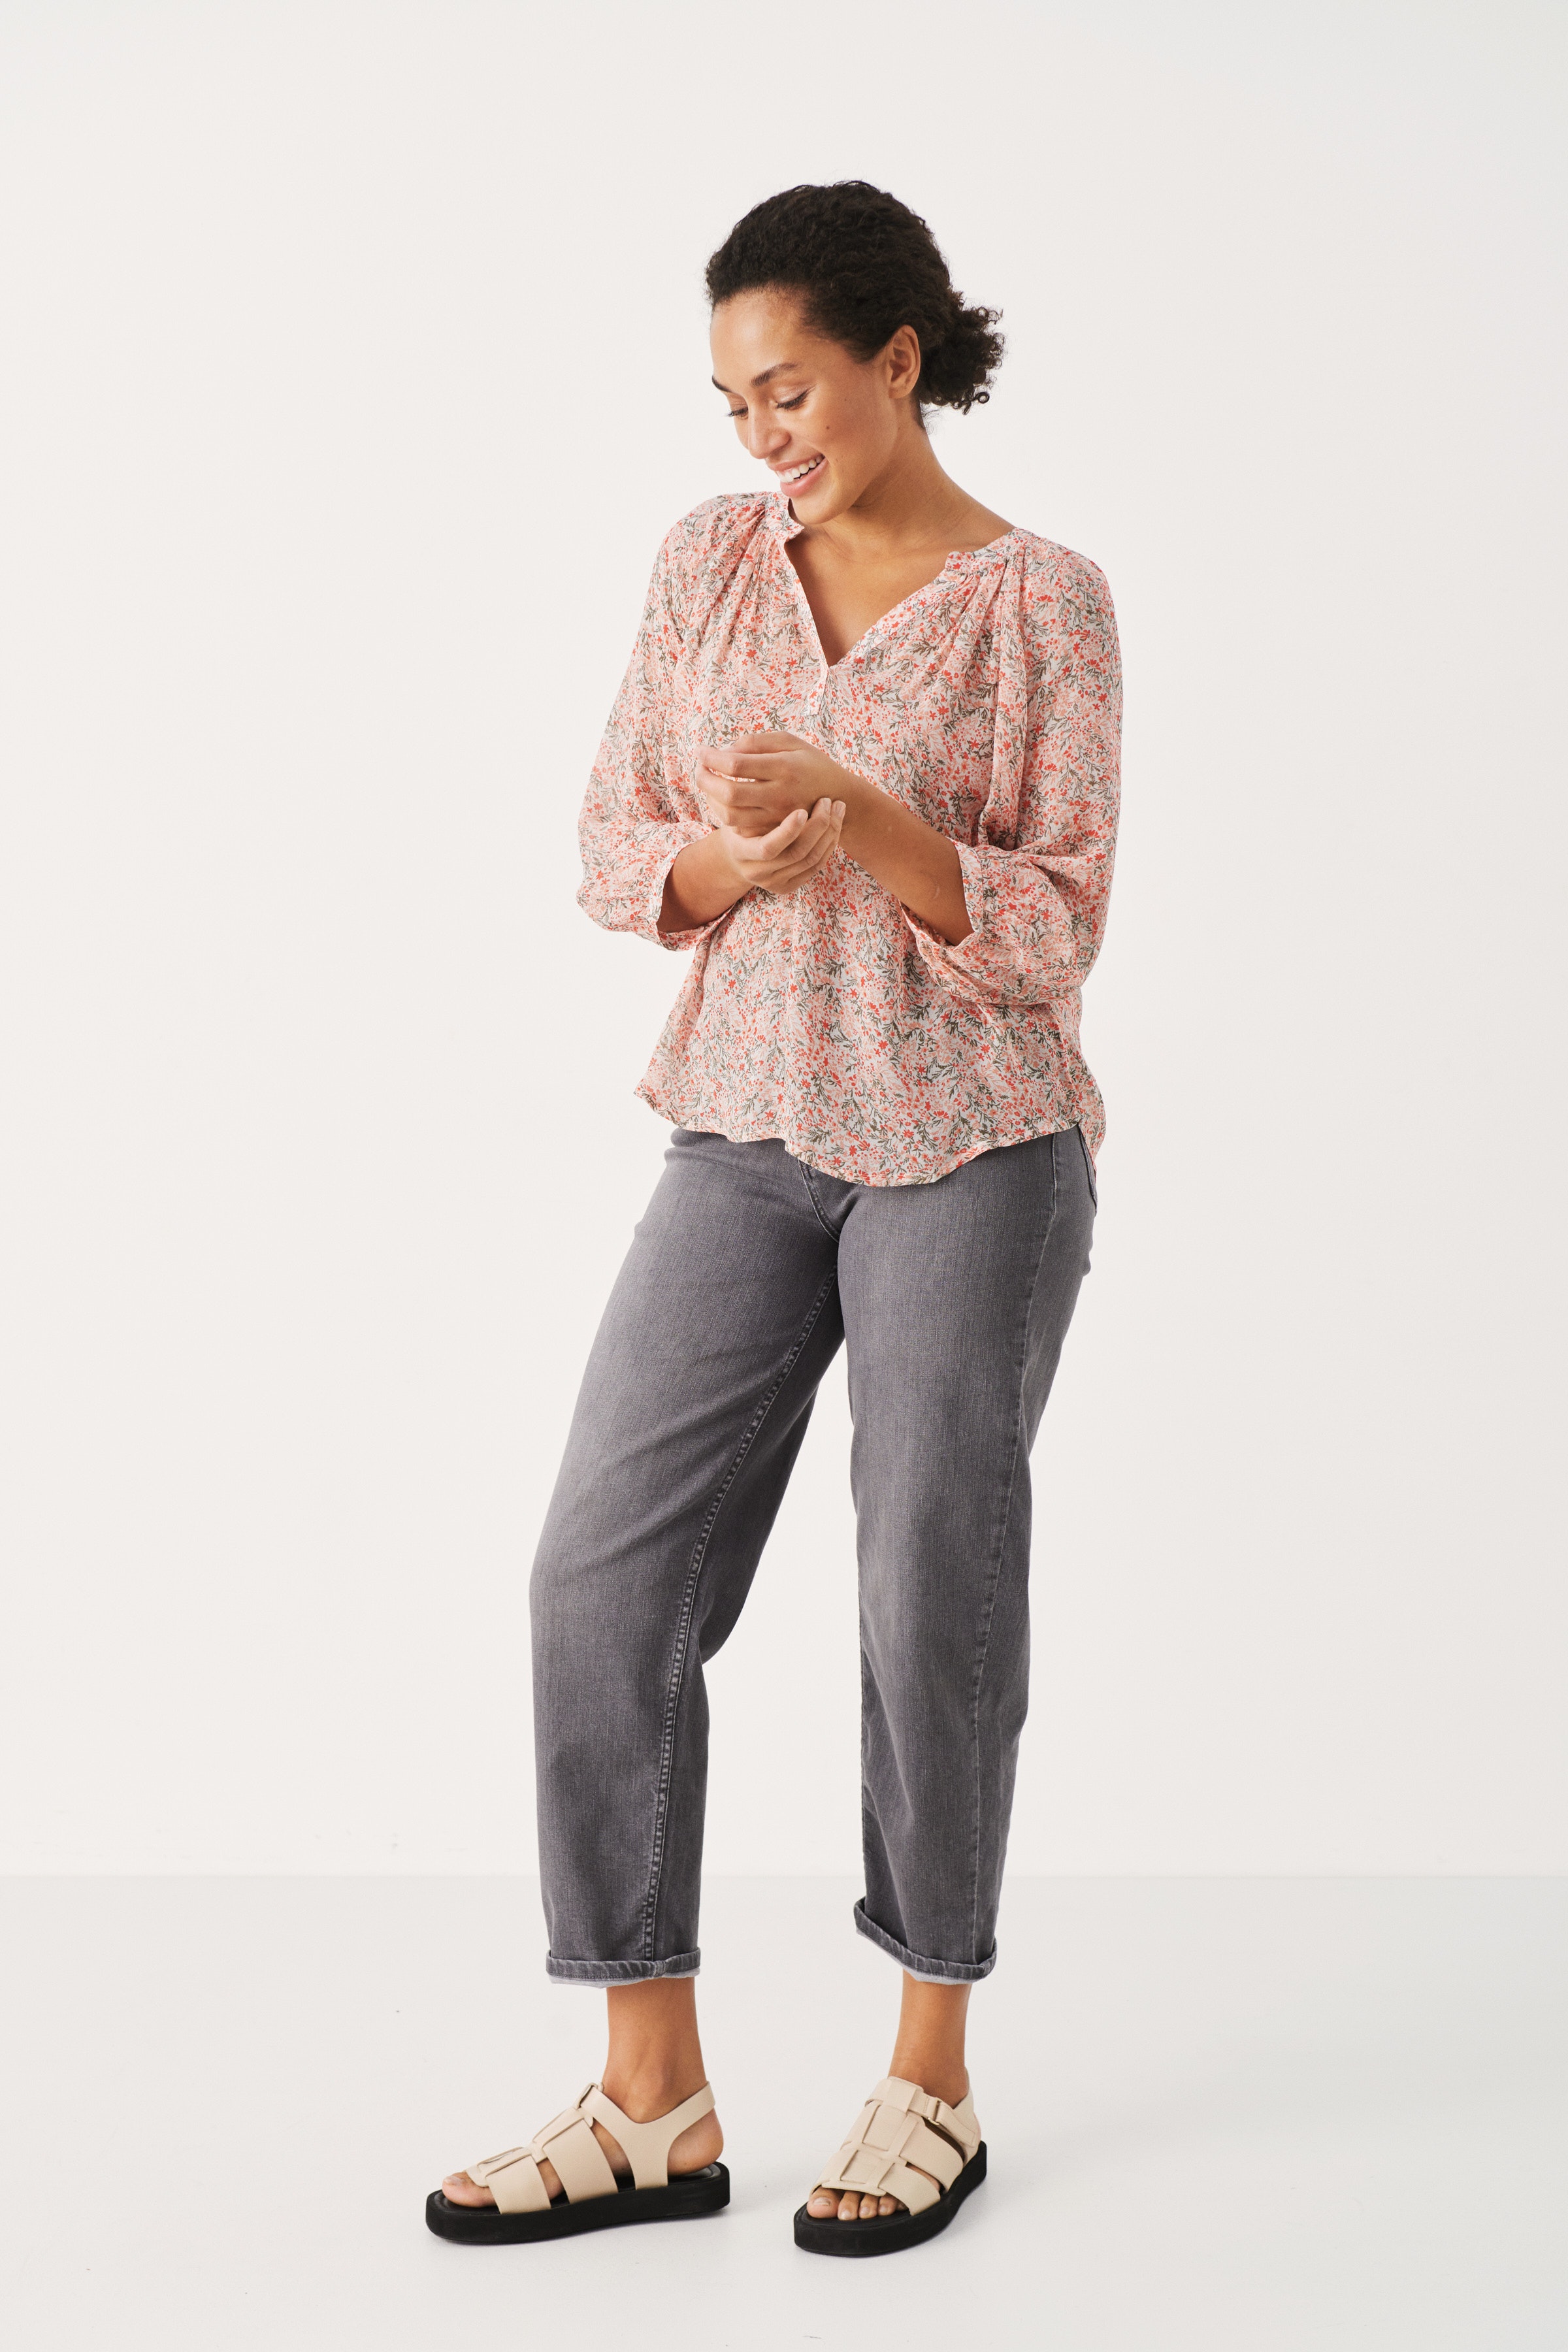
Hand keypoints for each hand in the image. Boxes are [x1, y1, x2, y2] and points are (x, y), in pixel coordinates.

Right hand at [660, 795, 844, 932]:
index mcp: (740, 850)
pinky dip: (830, 842)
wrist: (739, 852)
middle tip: (827, 801)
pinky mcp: (787, 885)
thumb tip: (739, 756)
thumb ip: (738, 783)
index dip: (788, 831)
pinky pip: (817, 866)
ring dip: (829, 831)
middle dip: (818, 827)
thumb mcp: (732, 803)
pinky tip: (835, 821)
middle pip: (797, 854)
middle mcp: (756, 871)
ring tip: (836, 805)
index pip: (768, 847)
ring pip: (812, 859)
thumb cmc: (738, 818)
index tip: (802, 810)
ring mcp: (773, 881)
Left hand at [696, 733, 860, 839]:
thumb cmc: (809, 763)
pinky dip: (724, 813)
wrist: (839, 797)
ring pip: (731, 815)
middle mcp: (780, 794)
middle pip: (730, 793)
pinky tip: (720, 799)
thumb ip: (756, 743)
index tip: (701, 751)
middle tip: (698, 769)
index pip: (736, 764)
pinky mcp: (775, 830)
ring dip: (710, 799)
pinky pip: (740, 827)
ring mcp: (777, 817)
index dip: (712, 758)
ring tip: (707, 783)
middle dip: (706, 780)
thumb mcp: (790, 742)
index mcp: (784, 767)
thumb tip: (723, 751)